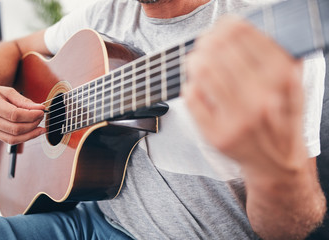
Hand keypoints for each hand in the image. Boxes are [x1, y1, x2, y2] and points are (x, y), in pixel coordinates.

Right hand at [0, 83, 45, 144]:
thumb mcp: (6, 91)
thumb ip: (23, 100)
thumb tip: (40, 108)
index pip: (14, 115)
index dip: (31, 115)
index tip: (41, 111)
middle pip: (15, 128)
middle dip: (33, 124)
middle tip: (41, 117)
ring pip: (13, 139)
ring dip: (31, 134)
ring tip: (40, 127)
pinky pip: (10, 141)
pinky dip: (24, 138)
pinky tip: (32, 132)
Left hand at [184, 16, 306, 174]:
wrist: (276, 163)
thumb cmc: (280, 119)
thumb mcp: (291, 86)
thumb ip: (275, 57)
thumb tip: (239, 29)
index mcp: (281, 80)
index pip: (244, 35)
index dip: (226, 26)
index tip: (221, 27)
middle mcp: (260, 99)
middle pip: (218, 50)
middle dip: (206, 41)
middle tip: (203, 43)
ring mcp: (237, 120)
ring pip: (202, 71)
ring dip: (194, 60)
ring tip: (196, 60)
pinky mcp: (216, 135)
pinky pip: (191, 98)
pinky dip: (189, 85)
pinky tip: (196, 85)